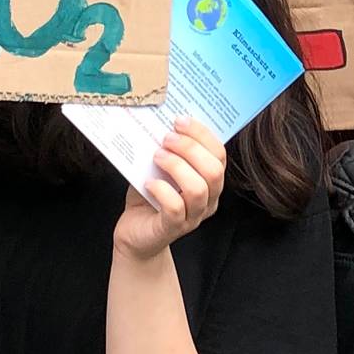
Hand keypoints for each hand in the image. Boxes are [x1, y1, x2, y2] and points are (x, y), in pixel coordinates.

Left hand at [113, 119, 227, 262]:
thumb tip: (160, 121)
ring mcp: (193, 217)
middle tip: (166, 139)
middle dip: (190, 148)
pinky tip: (149, 183)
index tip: (179, 121)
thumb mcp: (160, 168)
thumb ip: (167, 149)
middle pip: (213, 171)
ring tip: (157, 157)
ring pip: (198, 190)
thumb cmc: (149, 196)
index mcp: (210, 181)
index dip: (202, 135)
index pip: (219, 155)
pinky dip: (162, 191)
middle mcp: (208, 200)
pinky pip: (175, 208)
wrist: (135, 233)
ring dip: (176, 167)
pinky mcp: (173, 229)